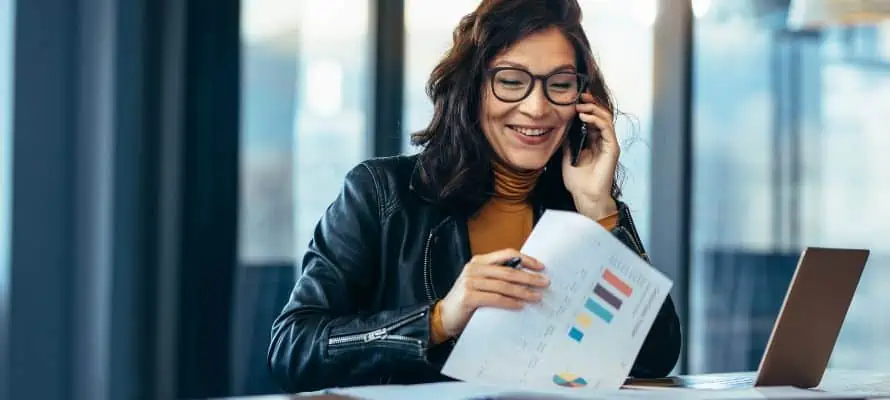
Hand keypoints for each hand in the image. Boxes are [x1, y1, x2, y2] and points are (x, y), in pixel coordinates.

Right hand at [437, 249, 549, 337]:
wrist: (444, 316)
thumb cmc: (467, 301)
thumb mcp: (482, 283)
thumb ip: (498, 278)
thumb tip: (527, 278)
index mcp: (479, 261)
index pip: (507, 254)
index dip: (526, 260)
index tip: (541, 267)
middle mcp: (474, 268)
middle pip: (508, 270)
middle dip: (529, 277)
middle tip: (544, 282)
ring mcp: (470, 282)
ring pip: (503, 285)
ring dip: (523, 291)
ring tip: (536, 296)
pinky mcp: (469, 297)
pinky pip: (495, 298)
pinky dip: (510, 302)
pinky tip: (520, 305)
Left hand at [562, 92, 618, 219]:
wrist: (585, 196)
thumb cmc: (577, 181)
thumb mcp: (567, 155)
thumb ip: (567, 141)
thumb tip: (559, 126)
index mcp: (593, 141)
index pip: (592, 118)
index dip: (585, 107)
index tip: (574, 99)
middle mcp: (603, 141)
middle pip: (601, 115)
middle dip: (591, 103)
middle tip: (580, 96)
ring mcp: (609, 144)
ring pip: (605, 118)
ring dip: (593, 109)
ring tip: (581, 104)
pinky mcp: (612, 149)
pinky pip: (607, 129)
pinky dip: (596, 120)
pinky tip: (585, 117)